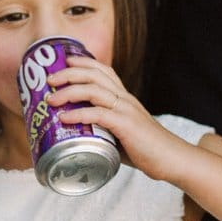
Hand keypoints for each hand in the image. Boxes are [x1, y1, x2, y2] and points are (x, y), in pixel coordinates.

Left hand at [44, 57, 192, 181]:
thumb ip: (104, 130)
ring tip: (51, 99)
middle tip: (49, 79)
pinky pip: (98, 114)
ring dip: (69, 91)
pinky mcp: (126, 125)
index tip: (65, 61)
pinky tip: (64, 118)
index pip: (104, 70)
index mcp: (125, 98)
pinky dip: (78, 114)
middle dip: (69, 73)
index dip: (84, 62)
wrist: (172, 159)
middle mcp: (125, 99)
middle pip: (94, 75)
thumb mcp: (122, 133)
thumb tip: (79, 138)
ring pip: (94, 90)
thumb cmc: (146, 150)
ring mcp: (126, 110)